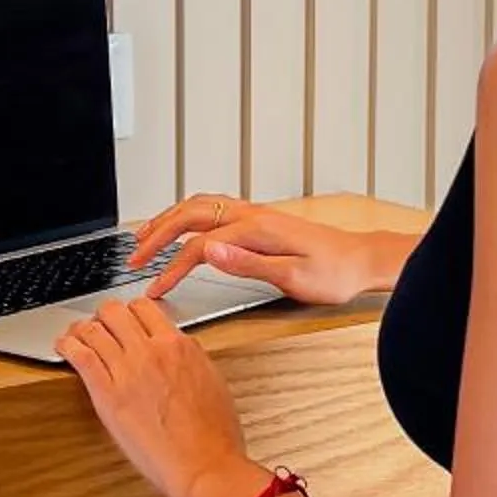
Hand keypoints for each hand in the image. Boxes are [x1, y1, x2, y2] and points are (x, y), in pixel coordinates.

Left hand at [55, 296, 259, 496]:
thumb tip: (179, 351)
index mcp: (180, 347)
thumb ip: (191, 360)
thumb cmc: (214, 436)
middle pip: (115, 311)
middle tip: (100, 326)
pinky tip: (64, 346)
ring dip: (82, 329)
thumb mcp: (212, 383)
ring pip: (93, 329)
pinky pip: (80, 356)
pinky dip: (67, 346)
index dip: (131, 312)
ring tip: (77, 335)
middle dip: (105, 316)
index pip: (146, 309)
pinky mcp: (107, 394)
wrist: (203, 466)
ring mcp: (128, 371)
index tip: (126, 320)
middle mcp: (152, 352)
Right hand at [130, 194, 381, 306]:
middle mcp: (251, 215)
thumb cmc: (334, 273)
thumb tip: (208, 252)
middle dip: (156, 235)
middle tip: (134, 257)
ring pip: (198, 206)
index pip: (198, 247)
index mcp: (254, 230)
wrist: (362, 259)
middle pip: (188, 216)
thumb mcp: (292, 278)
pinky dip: (187, 214)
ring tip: (145, 237)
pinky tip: (182, 224)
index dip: (171, 269)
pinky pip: (212, 207)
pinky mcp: (259, 219)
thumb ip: (247, 264)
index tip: (156, 290)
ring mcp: (254, 214)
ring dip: (168, 219)